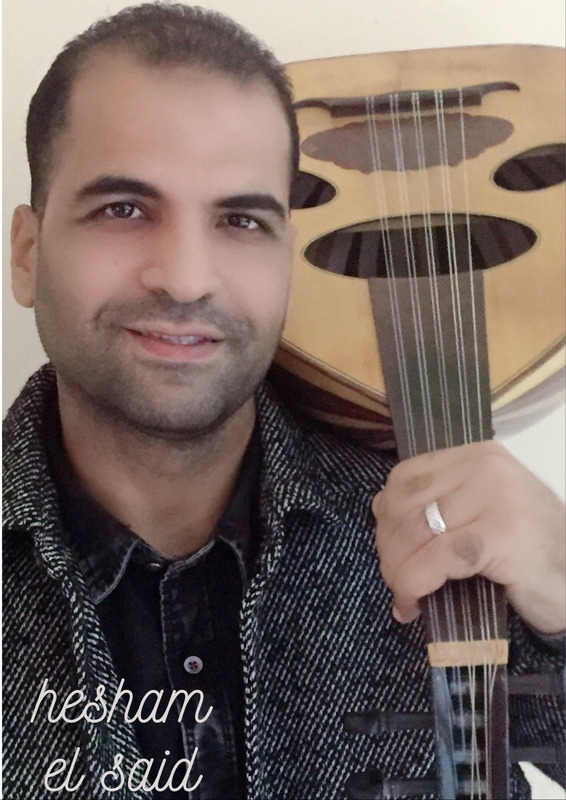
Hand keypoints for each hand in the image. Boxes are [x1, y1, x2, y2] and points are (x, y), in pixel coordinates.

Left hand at [373, 441, 564, 634]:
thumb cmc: (530, 553)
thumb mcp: (481, 514)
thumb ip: (438, 503)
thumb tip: (380, 506)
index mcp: (478, 456)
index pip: (405, 477)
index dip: (386, 517)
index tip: (389, 550)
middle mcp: (486, 467)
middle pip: (405, 504)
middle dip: (389, 548)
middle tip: (395, 582)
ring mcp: (496, 497)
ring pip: (415, 532)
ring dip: (397, 571)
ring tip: (404, 595)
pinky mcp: (501, 534)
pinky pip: (436, 559)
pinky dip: (415, 584)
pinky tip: (414, 604)